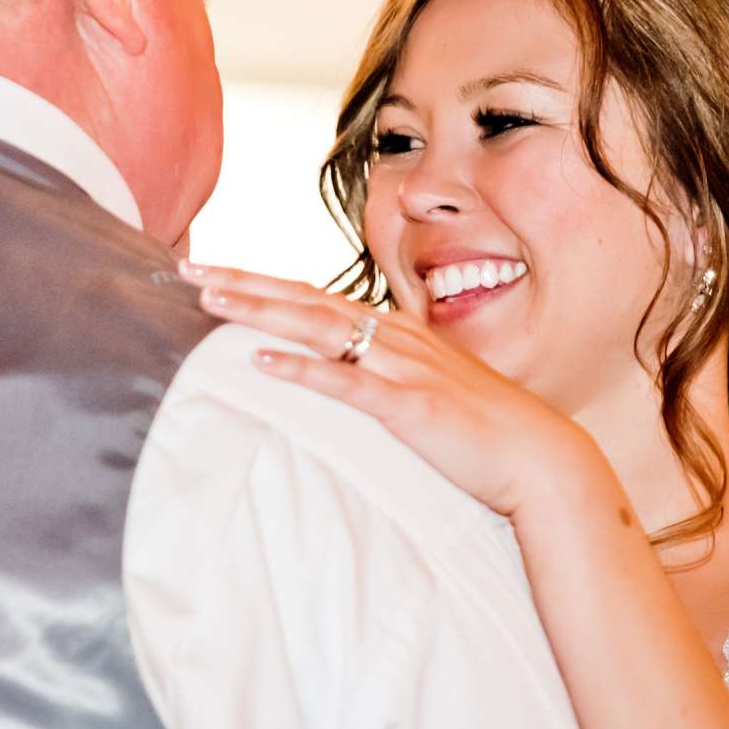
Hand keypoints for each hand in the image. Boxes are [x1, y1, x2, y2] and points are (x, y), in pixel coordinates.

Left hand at [179, 261, 601, 518]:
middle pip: (304, 299)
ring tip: (209, 301)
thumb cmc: (480, 430)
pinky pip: (346, 383)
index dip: (262, 282)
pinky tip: (263, 363)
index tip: (214, 273)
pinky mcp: (409, 406)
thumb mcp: (424, 390)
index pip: (314, 297)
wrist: (539, 457)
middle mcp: (394, 338)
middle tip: (188, 271)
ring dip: (261, 311)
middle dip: (244, 282)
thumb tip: (341, 376)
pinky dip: (302, 369)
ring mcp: (402, 368)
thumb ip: (382, 377)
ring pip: (318, 328)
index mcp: (394, 333)